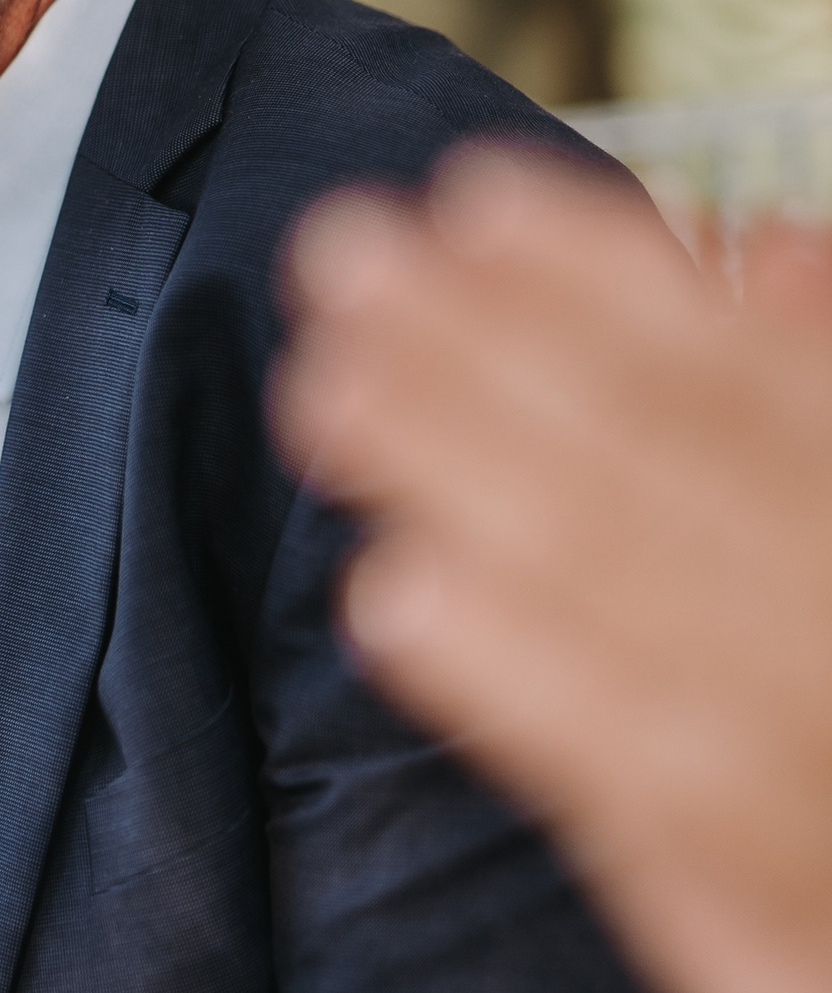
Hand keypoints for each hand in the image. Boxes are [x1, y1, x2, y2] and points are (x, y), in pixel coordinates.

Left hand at [278, 149, 831, 992]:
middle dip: (491, 344)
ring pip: (622, 585)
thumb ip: (821, 396)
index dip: (609, 278)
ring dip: (463, 466)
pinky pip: (628, 776)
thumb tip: (766, 247)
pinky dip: (514, 675)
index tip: (475, 197)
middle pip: (661, 458)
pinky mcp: (773, 912)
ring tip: (327, 383)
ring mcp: (814, 756)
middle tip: (343, 253)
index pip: (747, 377)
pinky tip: (395, 588)